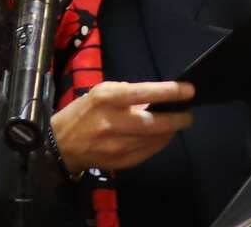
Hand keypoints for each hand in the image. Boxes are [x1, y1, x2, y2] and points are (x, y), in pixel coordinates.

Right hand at [50, 81, 194, 172]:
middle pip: (154, 122)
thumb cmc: (82, 112)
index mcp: (106, 98)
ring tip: (176, 123)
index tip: (189, 90)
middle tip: (188, 115)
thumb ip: (127, 94)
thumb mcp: (100, 93)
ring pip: (154, 139)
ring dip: (169, 131)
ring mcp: (117, 145)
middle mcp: (112, 121)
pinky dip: (158, 143)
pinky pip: (148, 152)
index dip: (169, 92)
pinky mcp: (120, 161)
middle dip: (177, 119)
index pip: (144, 93)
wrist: (61, 144)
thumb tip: (155, 99)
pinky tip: (161, 136)